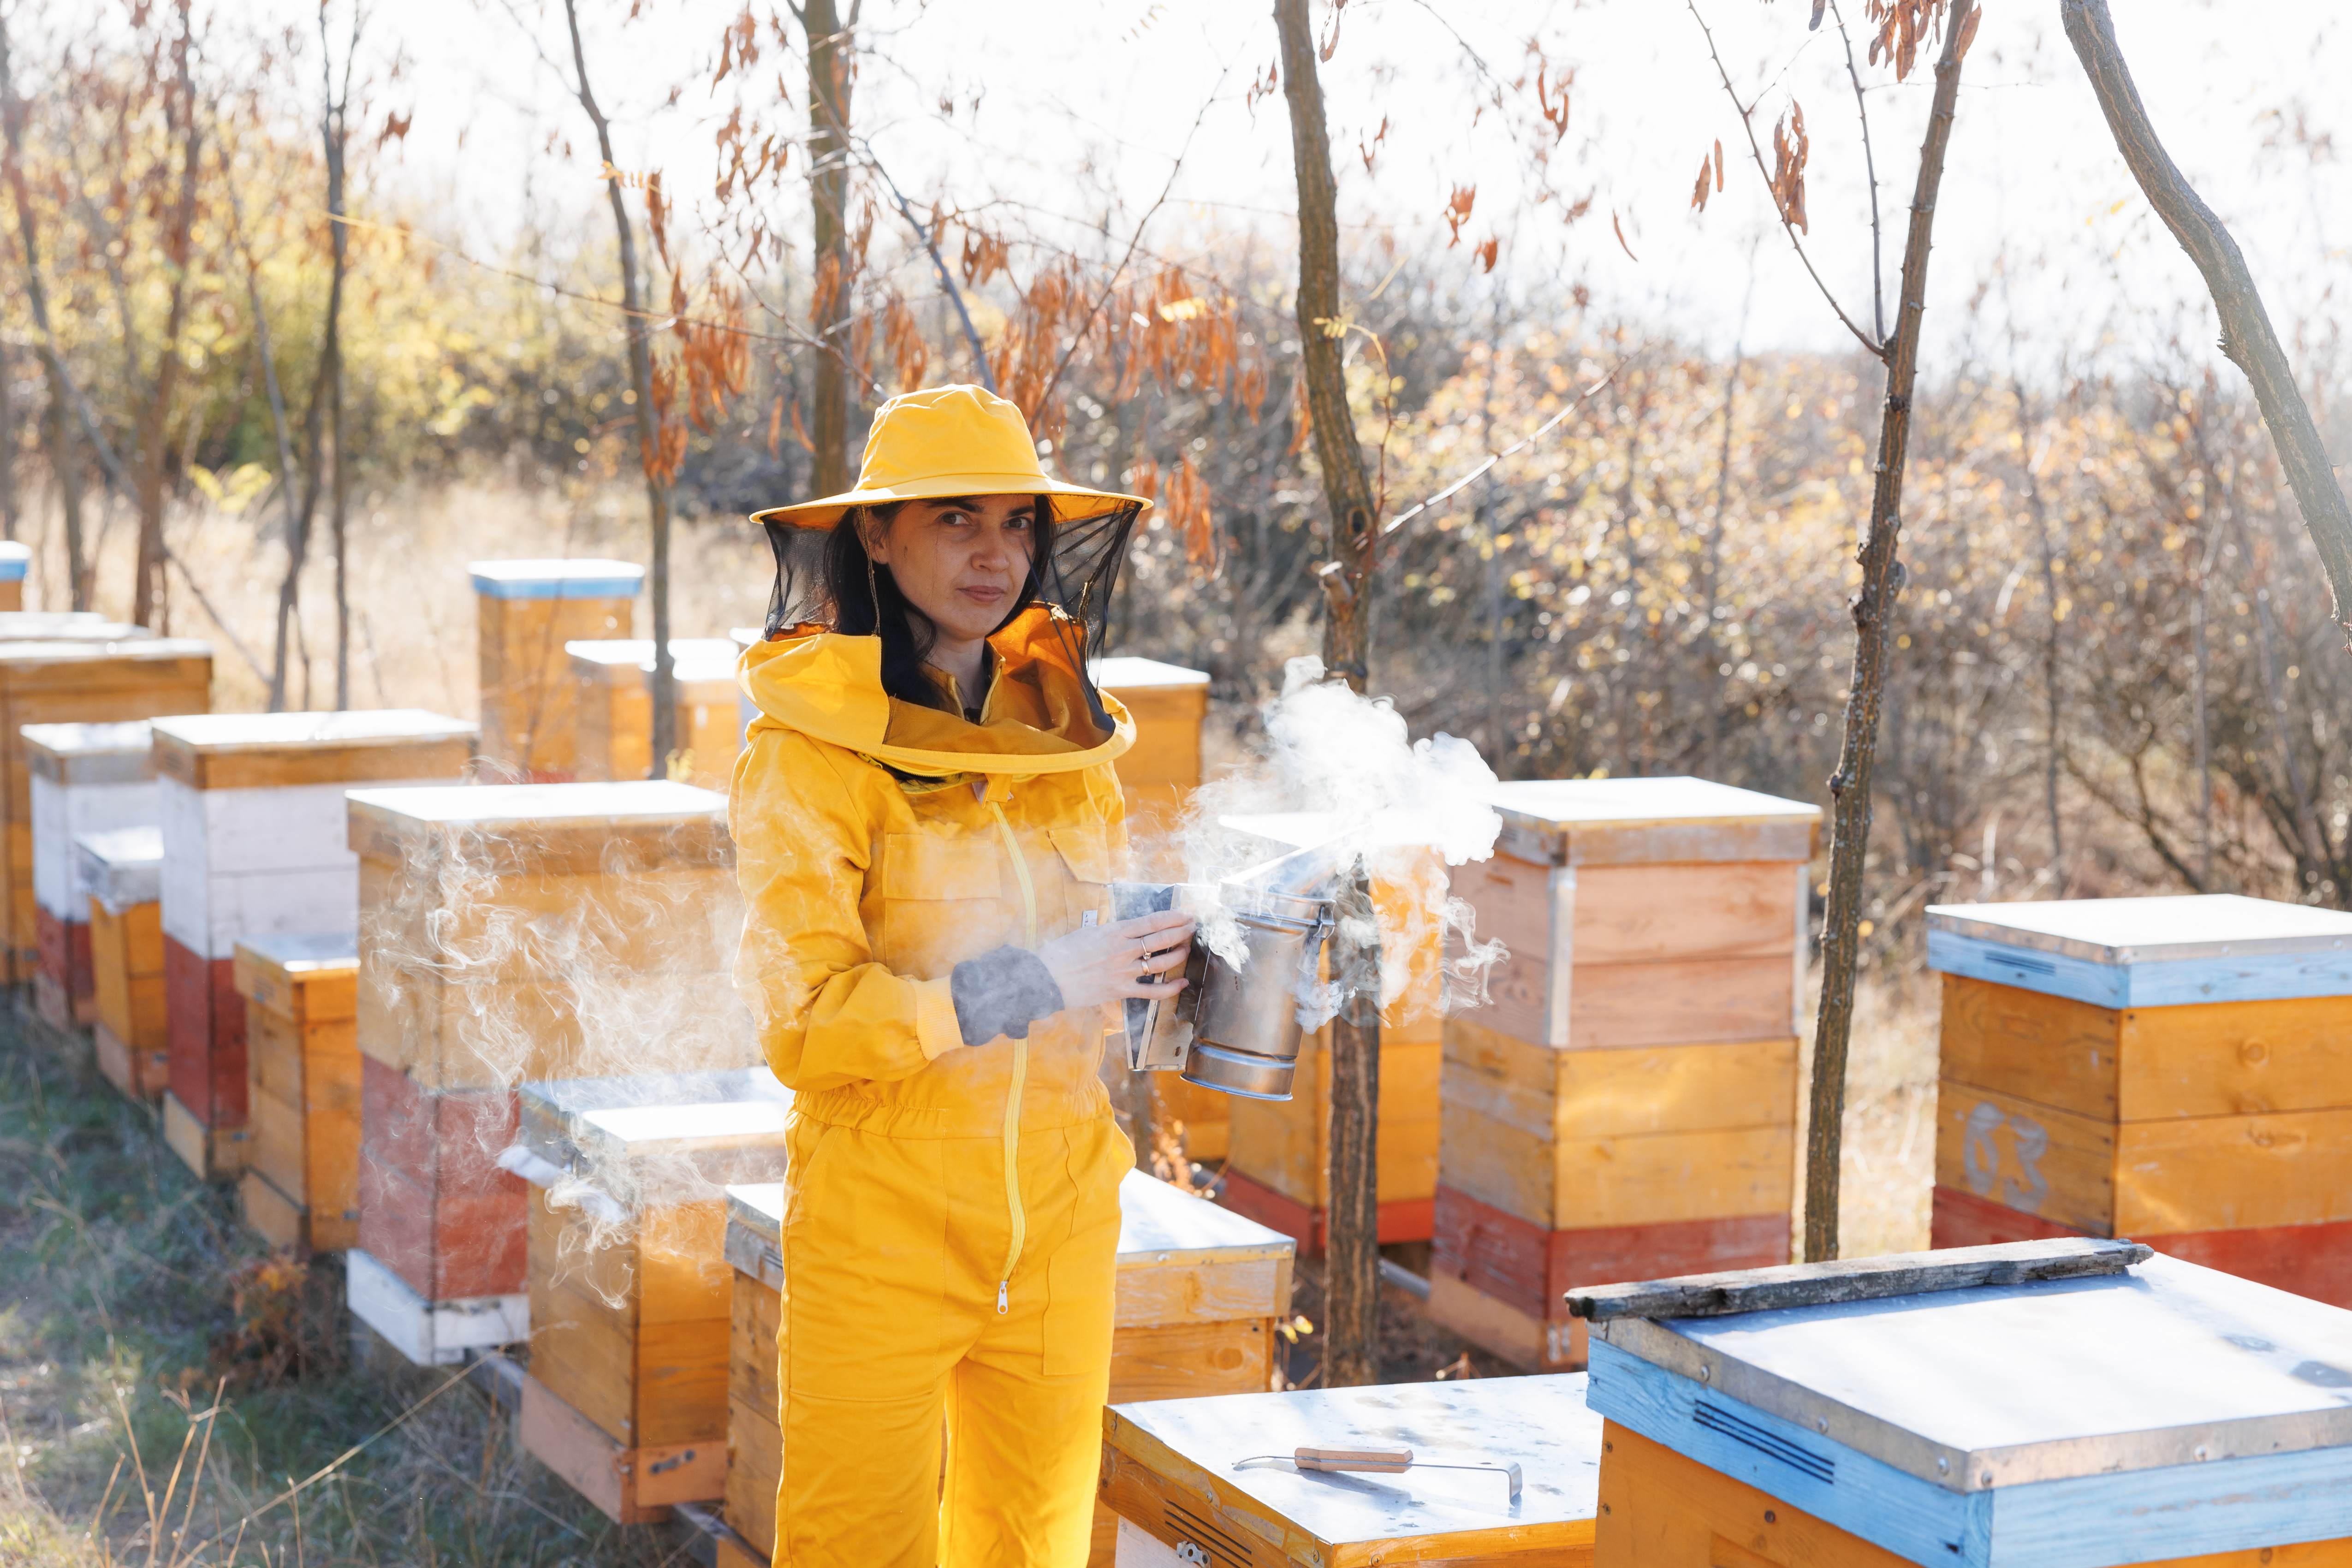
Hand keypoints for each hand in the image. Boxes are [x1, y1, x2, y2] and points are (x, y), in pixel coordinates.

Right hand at [1038, 909, 1194, 1010]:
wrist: (1047, 978)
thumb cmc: (1061, 953)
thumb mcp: (1088, 932)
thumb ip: (1110, 931)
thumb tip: (1127, 930)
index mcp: (1114, 932)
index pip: (1151, 921)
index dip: (1173, 917)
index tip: (1185, 914)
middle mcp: (1123, 950)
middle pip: (1161, 939)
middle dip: (1181, 931)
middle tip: (1193, 927)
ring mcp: (1123, 972)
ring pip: (1161, 963)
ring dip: (1178, 955)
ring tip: (1187, 949)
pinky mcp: (1121, 991)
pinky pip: (1152, 992)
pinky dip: (1169, 989)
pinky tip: (1182, 984)